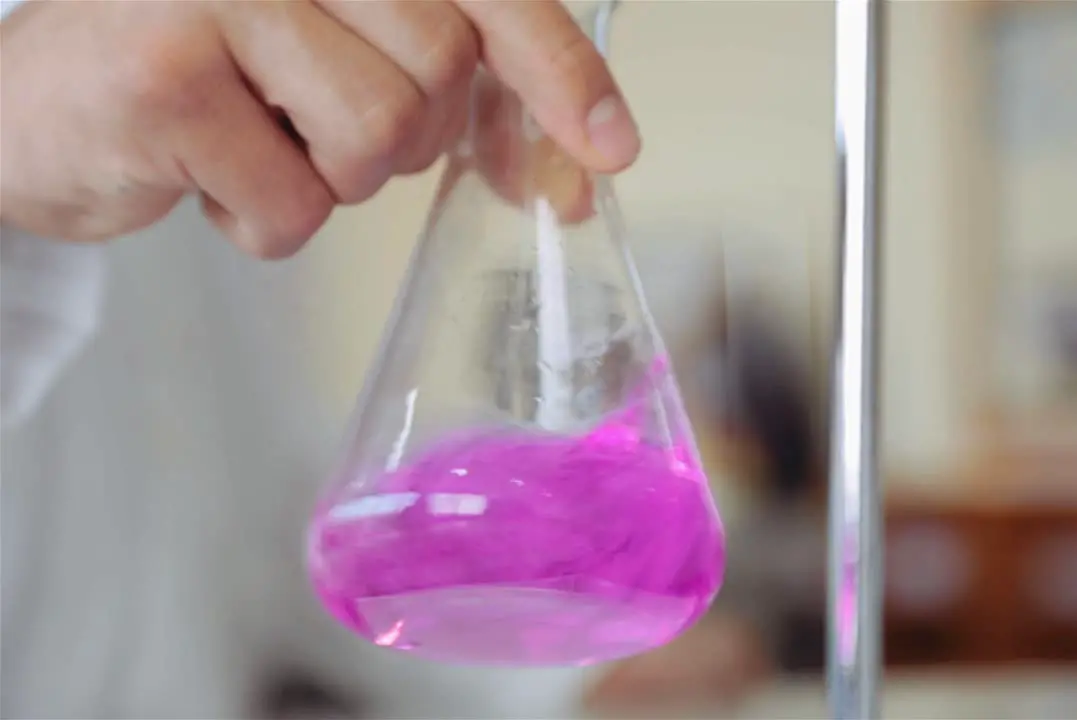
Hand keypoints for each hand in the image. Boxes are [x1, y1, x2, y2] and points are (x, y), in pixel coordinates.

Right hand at [0, 0, 640, 257]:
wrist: (41, 102)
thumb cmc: (208, 79)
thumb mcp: (337, 64)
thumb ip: (448, 96)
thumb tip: (574, 171)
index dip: (558, 70)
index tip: (610, 147)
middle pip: (439, 72)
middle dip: (396, 135)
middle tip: (310, 121)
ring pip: (376, 136)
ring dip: (328, 179)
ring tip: (253, 140)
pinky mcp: (163, 72)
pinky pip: (292, 205)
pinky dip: (260, 224)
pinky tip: (201, 175)